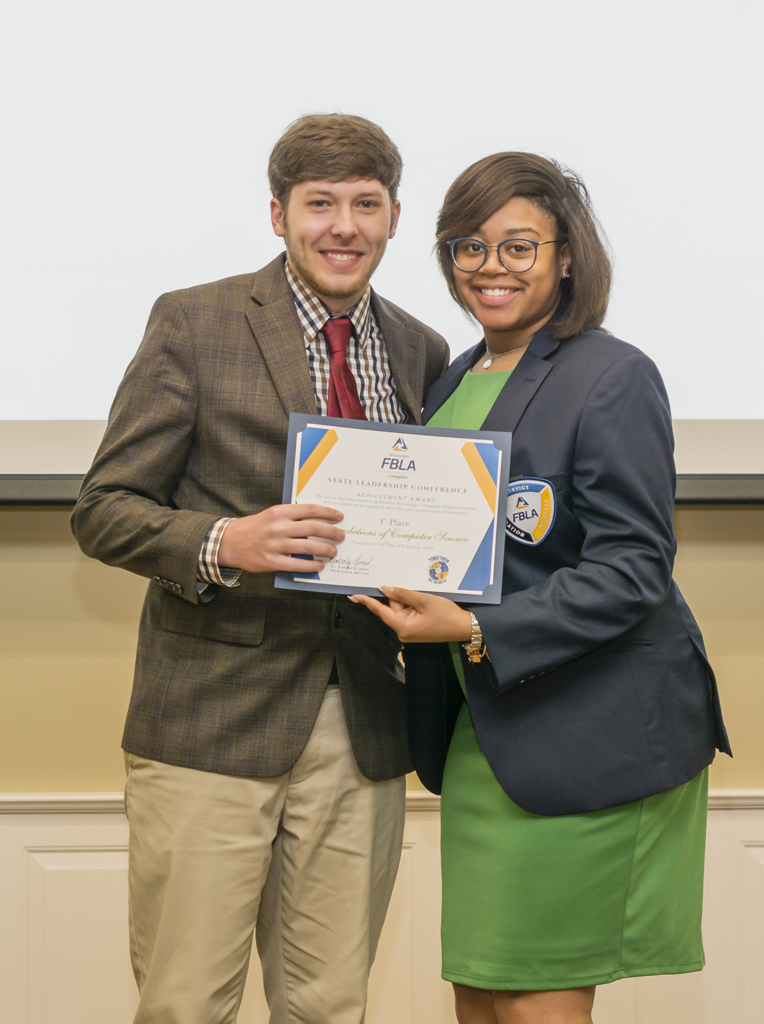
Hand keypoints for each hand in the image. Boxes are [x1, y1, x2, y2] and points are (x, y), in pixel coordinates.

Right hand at [218, 504, 344, 573]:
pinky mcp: (271, 561)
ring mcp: (274, 545)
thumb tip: (319, 521)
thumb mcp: (272, 515)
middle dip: (332, 532)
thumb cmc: (256, 527)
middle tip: (341, 536)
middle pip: (313, 528)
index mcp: (280, 512)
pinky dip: (312, 565)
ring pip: (308, 547)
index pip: (310, 510)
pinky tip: (320, 565)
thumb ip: (292, 516)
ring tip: (333, 551)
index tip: (340, 517)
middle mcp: (278, 527)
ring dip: (325, 549)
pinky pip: (297, 564)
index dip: (328, 513)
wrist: (230, 542)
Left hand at [350, 586, 472, 643]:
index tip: (353, 595)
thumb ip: (403, 594)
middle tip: (413, 589)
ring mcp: (410, 629)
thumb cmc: (446, 616)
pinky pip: (409, 611)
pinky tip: (423, 598)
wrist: (465, 627)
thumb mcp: (423, 600)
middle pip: (393, 607)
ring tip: (425, 596)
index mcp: (402, 627)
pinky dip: (413, 603)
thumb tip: (385, 588)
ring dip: (409, 599)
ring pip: (402, 608)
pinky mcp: (417, 627)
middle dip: (400, 595)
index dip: (367, 601)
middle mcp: (403, 630)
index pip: (380, 611)